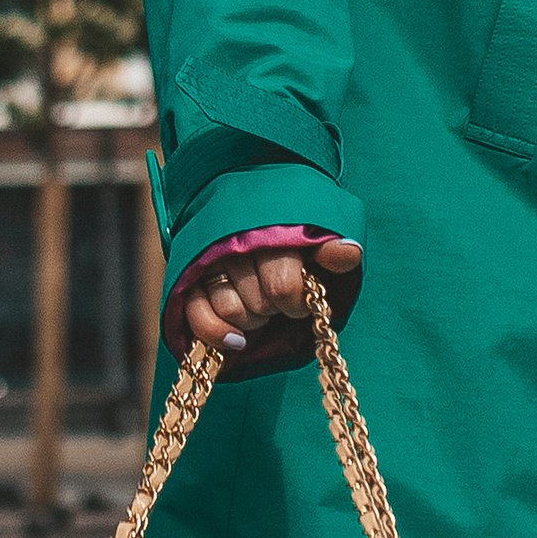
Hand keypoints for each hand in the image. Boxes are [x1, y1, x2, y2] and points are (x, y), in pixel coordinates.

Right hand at [182, 237, 362, 352]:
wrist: (248, 197)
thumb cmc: (289, 222)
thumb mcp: (317, 223)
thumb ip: (330, 242)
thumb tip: (348, 254)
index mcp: (270, 229)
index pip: (283, 285)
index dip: (297, 303)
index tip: (303, 299)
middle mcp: (237, 243)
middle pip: (259, 302)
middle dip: (276, 309)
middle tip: (280, 300)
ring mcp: (209, 261)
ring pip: (231, 311)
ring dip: (251, 320)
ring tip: (260, 308)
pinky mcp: (188, 279)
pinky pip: (197, 316)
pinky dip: (217, 334)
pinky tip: (237, 340)